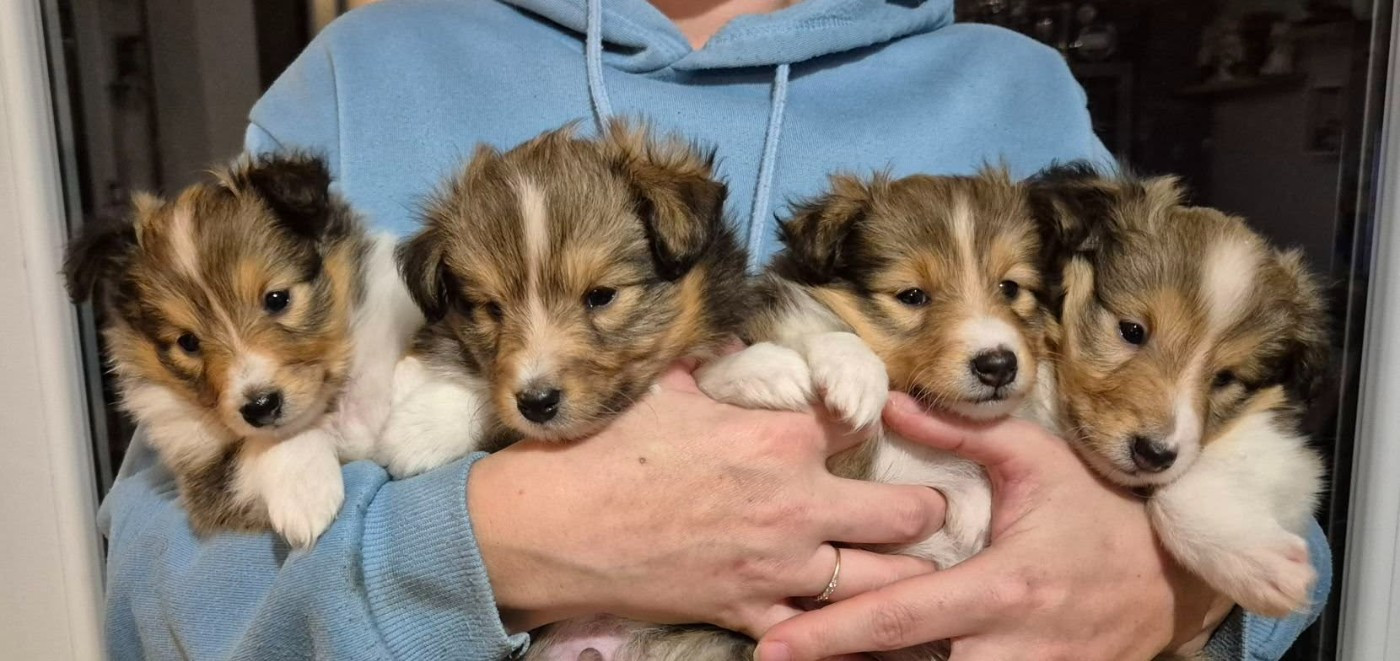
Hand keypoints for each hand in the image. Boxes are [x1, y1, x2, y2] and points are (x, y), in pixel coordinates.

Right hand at [467, 364, 947, 636]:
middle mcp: (796, 502)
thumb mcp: (665, 392)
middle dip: (925, 510)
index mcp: (779, 438)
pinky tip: (865, 628)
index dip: (881, 421)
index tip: (884, 426)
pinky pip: (819, 632)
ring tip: (918, 568)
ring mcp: (778, 564)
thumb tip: (724, 342)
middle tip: (929, 509)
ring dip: (904, 573)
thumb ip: (712, 371)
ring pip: (883, 579)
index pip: (866, 422)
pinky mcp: (749, 612)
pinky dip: (843, 630)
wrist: (550, 527)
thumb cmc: (604, 451)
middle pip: (905, 511)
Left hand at [758, 393, 1233, 660]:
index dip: (830, 635)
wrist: (1176, 577)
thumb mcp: (1038, 461)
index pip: (897, 619)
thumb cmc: (1100, 511)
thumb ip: (963, 433)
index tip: (771, 645)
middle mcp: (1008, 649)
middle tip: (772, 655)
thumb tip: (890, 403)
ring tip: (817, 659)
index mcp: (999, 590)